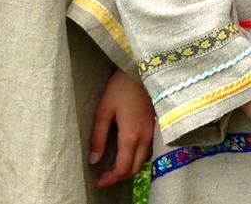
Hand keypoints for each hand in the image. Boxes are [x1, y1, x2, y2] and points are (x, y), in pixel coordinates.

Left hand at [90, 69, 154, 187]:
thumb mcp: (104, 110)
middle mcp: (146, 138)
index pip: (123, 168)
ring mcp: (154, 131)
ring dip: (130, 167)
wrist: (143, 68)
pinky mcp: (156, 125)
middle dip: (119, 177)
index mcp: (131, 136)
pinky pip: (149, 150)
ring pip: (144, 160)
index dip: (110, 179)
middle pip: (135, 168)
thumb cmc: (121, 87)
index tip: (98, 181)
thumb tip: (94, 160)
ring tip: (114, 166)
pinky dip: (138, 157)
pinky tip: (129, 151)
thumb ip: (98, 137)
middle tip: (104, 177)